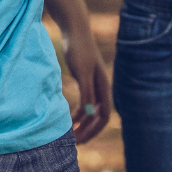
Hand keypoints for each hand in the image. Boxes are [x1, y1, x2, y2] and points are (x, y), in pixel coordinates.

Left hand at [60, 21, 113, 143]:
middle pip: (98, 116)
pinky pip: (85, 102)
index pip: (103, 116)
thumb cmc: (78, 49)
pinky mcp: (84, 79)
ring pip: (91, 110)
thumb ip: (87, 93)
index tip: (80, 140)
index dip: (93, 130)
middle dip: (87, 130)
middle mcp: (101, 87)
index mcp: (103, 87)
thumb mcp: (81, 72)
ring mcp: (93, 83)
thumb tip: (89, 114)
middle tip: (73, 142)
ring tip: (70, 134)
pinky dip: (78, 112)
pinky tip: (68, 118)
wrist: (74, 29)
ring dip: (83, 123)